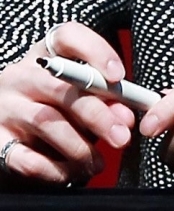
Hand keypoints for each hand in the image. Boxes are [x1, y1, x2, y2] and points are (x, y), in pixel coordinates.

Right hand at [0, 21, 134, 186]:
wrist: (6, 131)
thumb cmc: (54, 107)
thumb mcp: (78, 95)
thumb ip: (104, 102)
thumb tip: (125, 118)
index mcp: (45, 54)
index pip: (68, 36)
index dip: (96, 52)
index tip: (119, 77)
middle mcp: (21, 76)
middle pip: (61, 87)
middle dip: (97, 115)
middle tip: (123, 137)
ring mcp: (5, 107)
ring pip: (45, 122)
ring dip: (79, 147)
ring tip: (98, 164)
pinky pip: (25, 158)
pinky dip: (53, 169)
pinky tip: (71, 174)